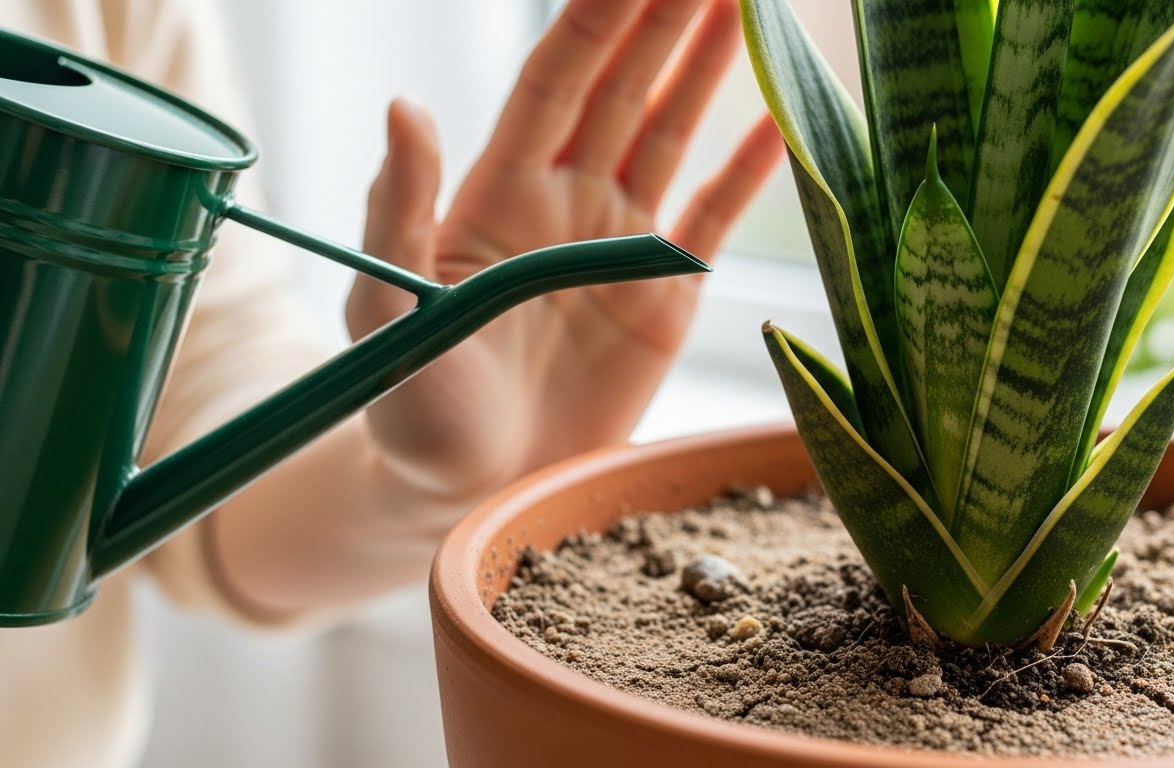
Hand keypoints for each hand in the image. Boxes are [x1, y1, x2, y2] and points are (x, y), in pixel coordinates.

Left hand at [347, 0, 784, 502]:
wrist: (469, 490)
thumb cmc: (412, 407)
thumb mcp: (388, 309)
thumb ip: (399, 211)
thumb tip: (405, 105)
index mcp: (499, 192)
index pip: (556, 79)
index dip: (599, 15)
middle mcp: (564, 202)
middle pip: (623, 87)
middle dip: (666, 19)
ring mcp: (619, 246)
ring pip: (671, 135)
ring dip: (710, 72)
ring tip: (749, 8)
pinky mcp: (662, 299)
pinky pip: (712, 221)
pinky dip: (748, 175)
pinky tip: (782, 126)